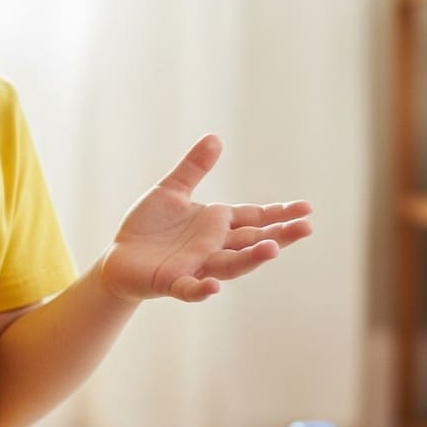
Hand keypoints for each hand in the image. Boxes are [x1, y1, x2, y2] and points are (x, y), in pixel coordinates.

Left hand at [100, 134, 310, 303]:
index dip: (279, 213)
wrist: (120, 257)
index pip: (255, 218)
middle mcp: (213, 247)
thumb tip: (215, 138)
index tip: (307, 208)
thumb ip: (194, 168)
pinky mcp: (172, 282)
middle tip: (307, 228)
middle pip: (252, 242)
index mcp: (216, 224)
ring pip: (229, 265)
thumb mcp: (171, 190)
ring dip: (251, 259)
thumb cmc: (149, 226)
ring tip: (273, 248)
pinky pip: (190, 288)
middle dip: (279, 235)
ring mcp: (196, 266)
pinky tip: (214, 287)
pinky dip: (202, 289)